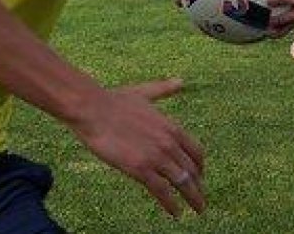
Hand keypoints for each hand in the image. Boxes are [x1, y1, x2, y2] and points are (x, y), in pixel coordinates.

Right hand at [71, 79, 205, 217]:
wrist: (93, 109)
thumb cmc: (114, 100)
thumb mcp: (144, 92)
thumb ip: (164, 90)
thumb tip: (180, 81)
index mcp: (171, 127)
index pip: (196, 152)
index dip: (201, 166)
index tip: (201, 176)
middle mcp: (169, 142)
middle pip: (192, 170)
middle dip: (199, 186)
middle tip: (201, 199)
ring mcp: (156, 156)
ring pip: (182, 182)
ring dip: (192, 198)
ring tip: (197, 209)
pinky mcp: (140, 169)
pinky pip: (162, 191)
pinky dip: (171, 204)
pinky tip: (176, 213)